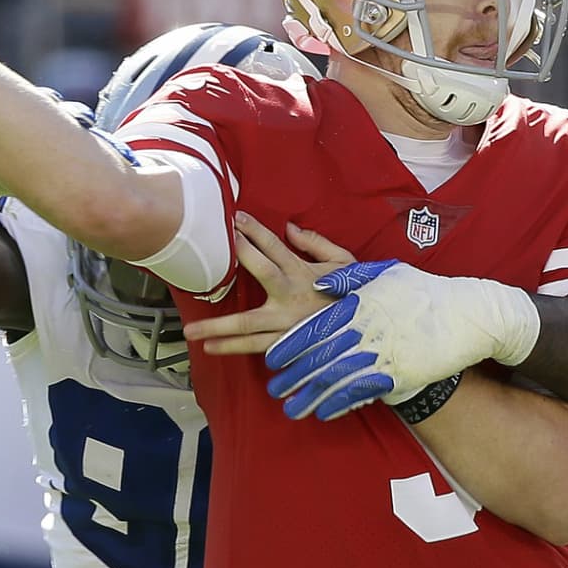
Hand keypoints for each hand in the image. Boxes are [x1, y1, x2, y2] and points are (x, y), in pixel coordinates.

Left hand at [183, 211, 353, 354]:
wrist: (375, 330)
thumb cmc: (357, 293)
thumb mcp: (344, 263)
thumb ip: (316, 243)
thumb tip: (289, 228)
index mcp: (303, 273)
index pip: (273, 247)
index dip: (253, 231)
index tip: (234, 219)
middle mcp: (292, 296)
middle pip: (257, 277)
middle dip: (232, 266)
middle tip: (205, 264)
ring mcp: (289, 324)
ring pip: (249, 325)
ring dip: (219, 329)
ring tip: (192, 331)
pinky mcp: (290, 345)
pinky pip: (259, 347)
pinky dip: (236, 348)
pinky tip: (214, 348)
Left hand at [264, 262, 540, 420]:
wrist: (469, 315)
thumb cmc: (423, 291)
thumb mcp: (386, 273)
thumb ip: (348, 276)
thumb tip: (317, 281)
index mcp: (362, 303)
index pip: (318, 325)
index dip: (293, 343)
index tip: (273, 357)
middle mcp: (370, 330)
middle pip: (324, 355)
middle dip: (295, 374)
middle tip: (273, 387)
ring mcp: (386, 353)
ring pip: (340, 377)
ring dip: (312, 395)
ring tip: (291, 407)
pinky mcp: (401, 374)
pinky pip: (364, 391)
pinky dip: (342, 403)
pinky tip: (324, 412)